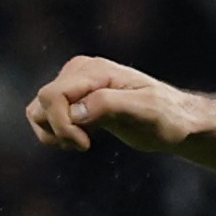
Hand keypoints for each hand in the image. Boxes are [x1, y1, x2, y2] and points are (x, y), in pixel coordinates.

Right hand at [27, 56, 215, 155]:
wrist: (177, 121)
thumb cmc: (167, 117)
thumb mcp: (146, 110)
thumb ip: (109, 105)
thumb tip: (75, 111)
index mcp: (94, 71)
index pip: (53, 95)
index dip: (61, 124)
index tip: (84, 144)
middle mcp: (79, 72)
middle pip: (42, 102)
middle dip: (58, 130)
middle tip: (85, 145)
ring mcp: (74, 84)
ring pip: (38, 109)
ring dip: (53, 132)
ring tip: (82, 143)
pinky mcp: (74, 99)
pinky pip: (46, 115)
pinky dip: (55, 131)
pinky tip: (79, 140)